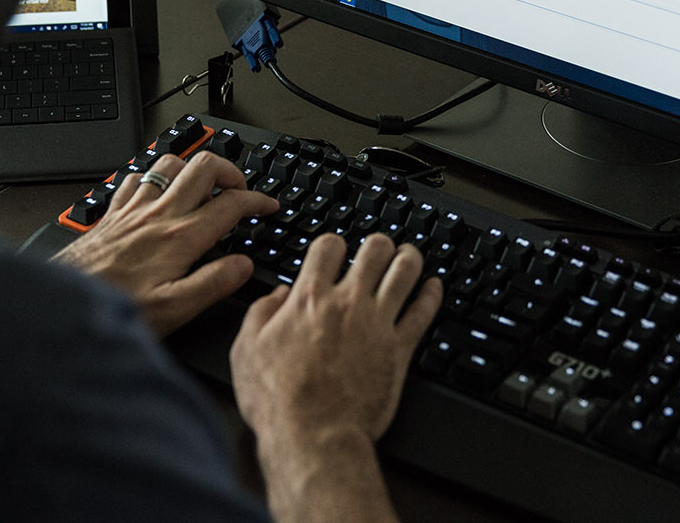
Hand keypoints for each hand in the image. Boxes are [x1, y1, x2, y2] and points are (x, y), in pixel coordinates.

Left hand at [53, 152, 277, 336]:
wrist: (63, 307)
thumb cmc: (115, 308)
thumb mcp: (175, 310)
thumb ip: (213, 284)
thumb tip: (244, 266)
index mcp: (179, 238)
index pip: (230, 205)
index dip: (257, 201)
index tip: (268, 207)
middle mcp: (157, 215)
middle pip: (204, 167)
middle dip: (231, 171)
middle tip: (240, 190)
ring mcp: (132, 210)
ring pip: (169, 163)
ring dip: (192, 169)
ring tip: (203, 186)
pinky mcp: (111, 214)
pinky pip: (136, 178)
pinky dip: (153, 177)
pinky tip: (156, 192)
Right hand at [230, 233, 441, 450]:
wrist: (314, 436)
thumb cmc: (278, 401)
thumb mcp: (246, 350)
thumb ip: (260, 313)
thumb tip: (276, 295)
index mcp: (310, 298)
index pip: (329, 246)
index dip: (334, 243)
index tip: (336, 250)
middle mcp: (347, 303)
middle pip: (375, 249)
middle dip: (379, 244)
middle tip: (380, 248)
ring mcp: (377, 323)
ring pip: (405, 271)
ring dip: (409, 258)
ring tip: (409, 256)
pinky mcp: (399, 349)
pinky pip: (423, 312)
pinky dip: (431, 294)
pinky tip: (434, 287)